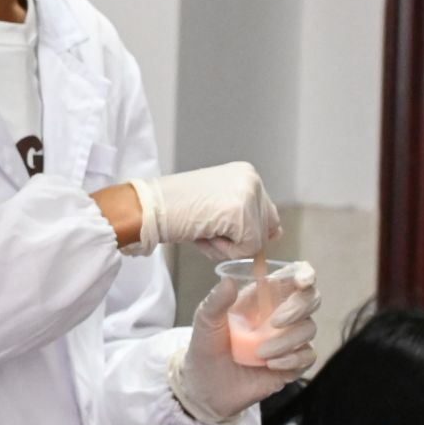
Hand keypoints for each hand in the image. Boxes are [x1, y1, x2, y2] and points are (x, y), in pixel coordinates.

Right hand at [132, 161, 279, 258]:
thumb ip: (247, 214)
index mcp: (246, 174)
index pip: (266, 213)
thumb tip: (276, 233)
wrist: (147, 207)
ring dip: (229, 246)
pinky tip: (203, 234)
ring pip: (257, 241)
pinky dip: (224, 250)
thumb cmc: (174, 208)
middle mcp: (252, 179)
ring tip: (202, 229)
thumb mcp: (216, 204)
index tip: (219, 226)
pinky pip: (247, 249)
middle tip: (206, 226)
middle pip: (267, 228)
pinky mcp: (240, 212)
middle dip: (239, 238)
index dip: (247, 230)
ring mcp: (247, 194)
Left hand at [173, 262, 319, 424]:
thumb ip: (216, 301)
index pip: (291, 278)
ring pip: (309, 329)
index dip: (304, 274)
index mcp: (260, 298)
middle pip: (310, 300)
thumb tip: (228, 281)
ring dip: (286, 341)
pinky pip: (308, 355)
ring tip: (260, 352)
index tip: (302, 282)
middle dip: (298, 307)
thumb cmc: (206, 346)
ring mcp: (289, 339)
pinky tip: (270, 365)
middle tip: (275, 322)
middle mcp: (279, 315)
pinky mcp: (293, 363)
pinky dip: (292, 359)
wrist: (206, 385)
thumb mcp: (205, 321)